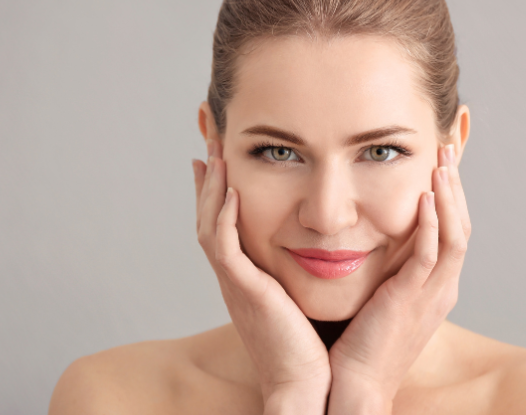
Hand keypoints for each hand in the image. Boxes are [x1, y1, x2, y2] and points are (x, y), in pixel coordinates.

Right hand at [192, 140, 330, 414]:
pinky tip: (232, 190)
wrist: (305, 384)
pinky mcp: (244, 291)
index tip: (218, 158)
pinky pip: (224, 247)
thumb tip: (318, 247)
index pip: (223, 223)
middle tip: (209, 141)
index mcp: (246, 277)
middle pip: (208, 217)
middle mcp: (233, 276)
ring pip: (209, 225)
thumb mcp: (301, 297)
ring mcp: (234, 283)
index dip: (217, 190)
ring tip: (215, 153)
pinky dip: (224, 217)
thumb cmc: (310, 346)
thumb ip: (301, 270)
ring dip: (210, 188)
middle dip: (207, 178)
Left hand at [327, 144, 471, 413]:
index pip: (452, 231)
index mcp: (435, 287)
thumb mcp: (380, 298)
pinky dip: (431, 224)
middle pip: (462, 225)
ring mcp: (430, 295)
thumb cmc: (359, 342)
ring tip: (441, 160)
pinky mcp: (412, 300)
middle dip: (455, 186)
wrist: (354, 386)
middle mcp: (441, 288)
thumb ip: (386, 269)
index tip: (439, 163)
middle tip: (446, 149)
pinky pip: (430, 255)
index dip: (449, 196)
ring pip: (454, 235)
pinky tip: (424, 195)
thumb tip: (372, 240)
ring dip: (449, 195)